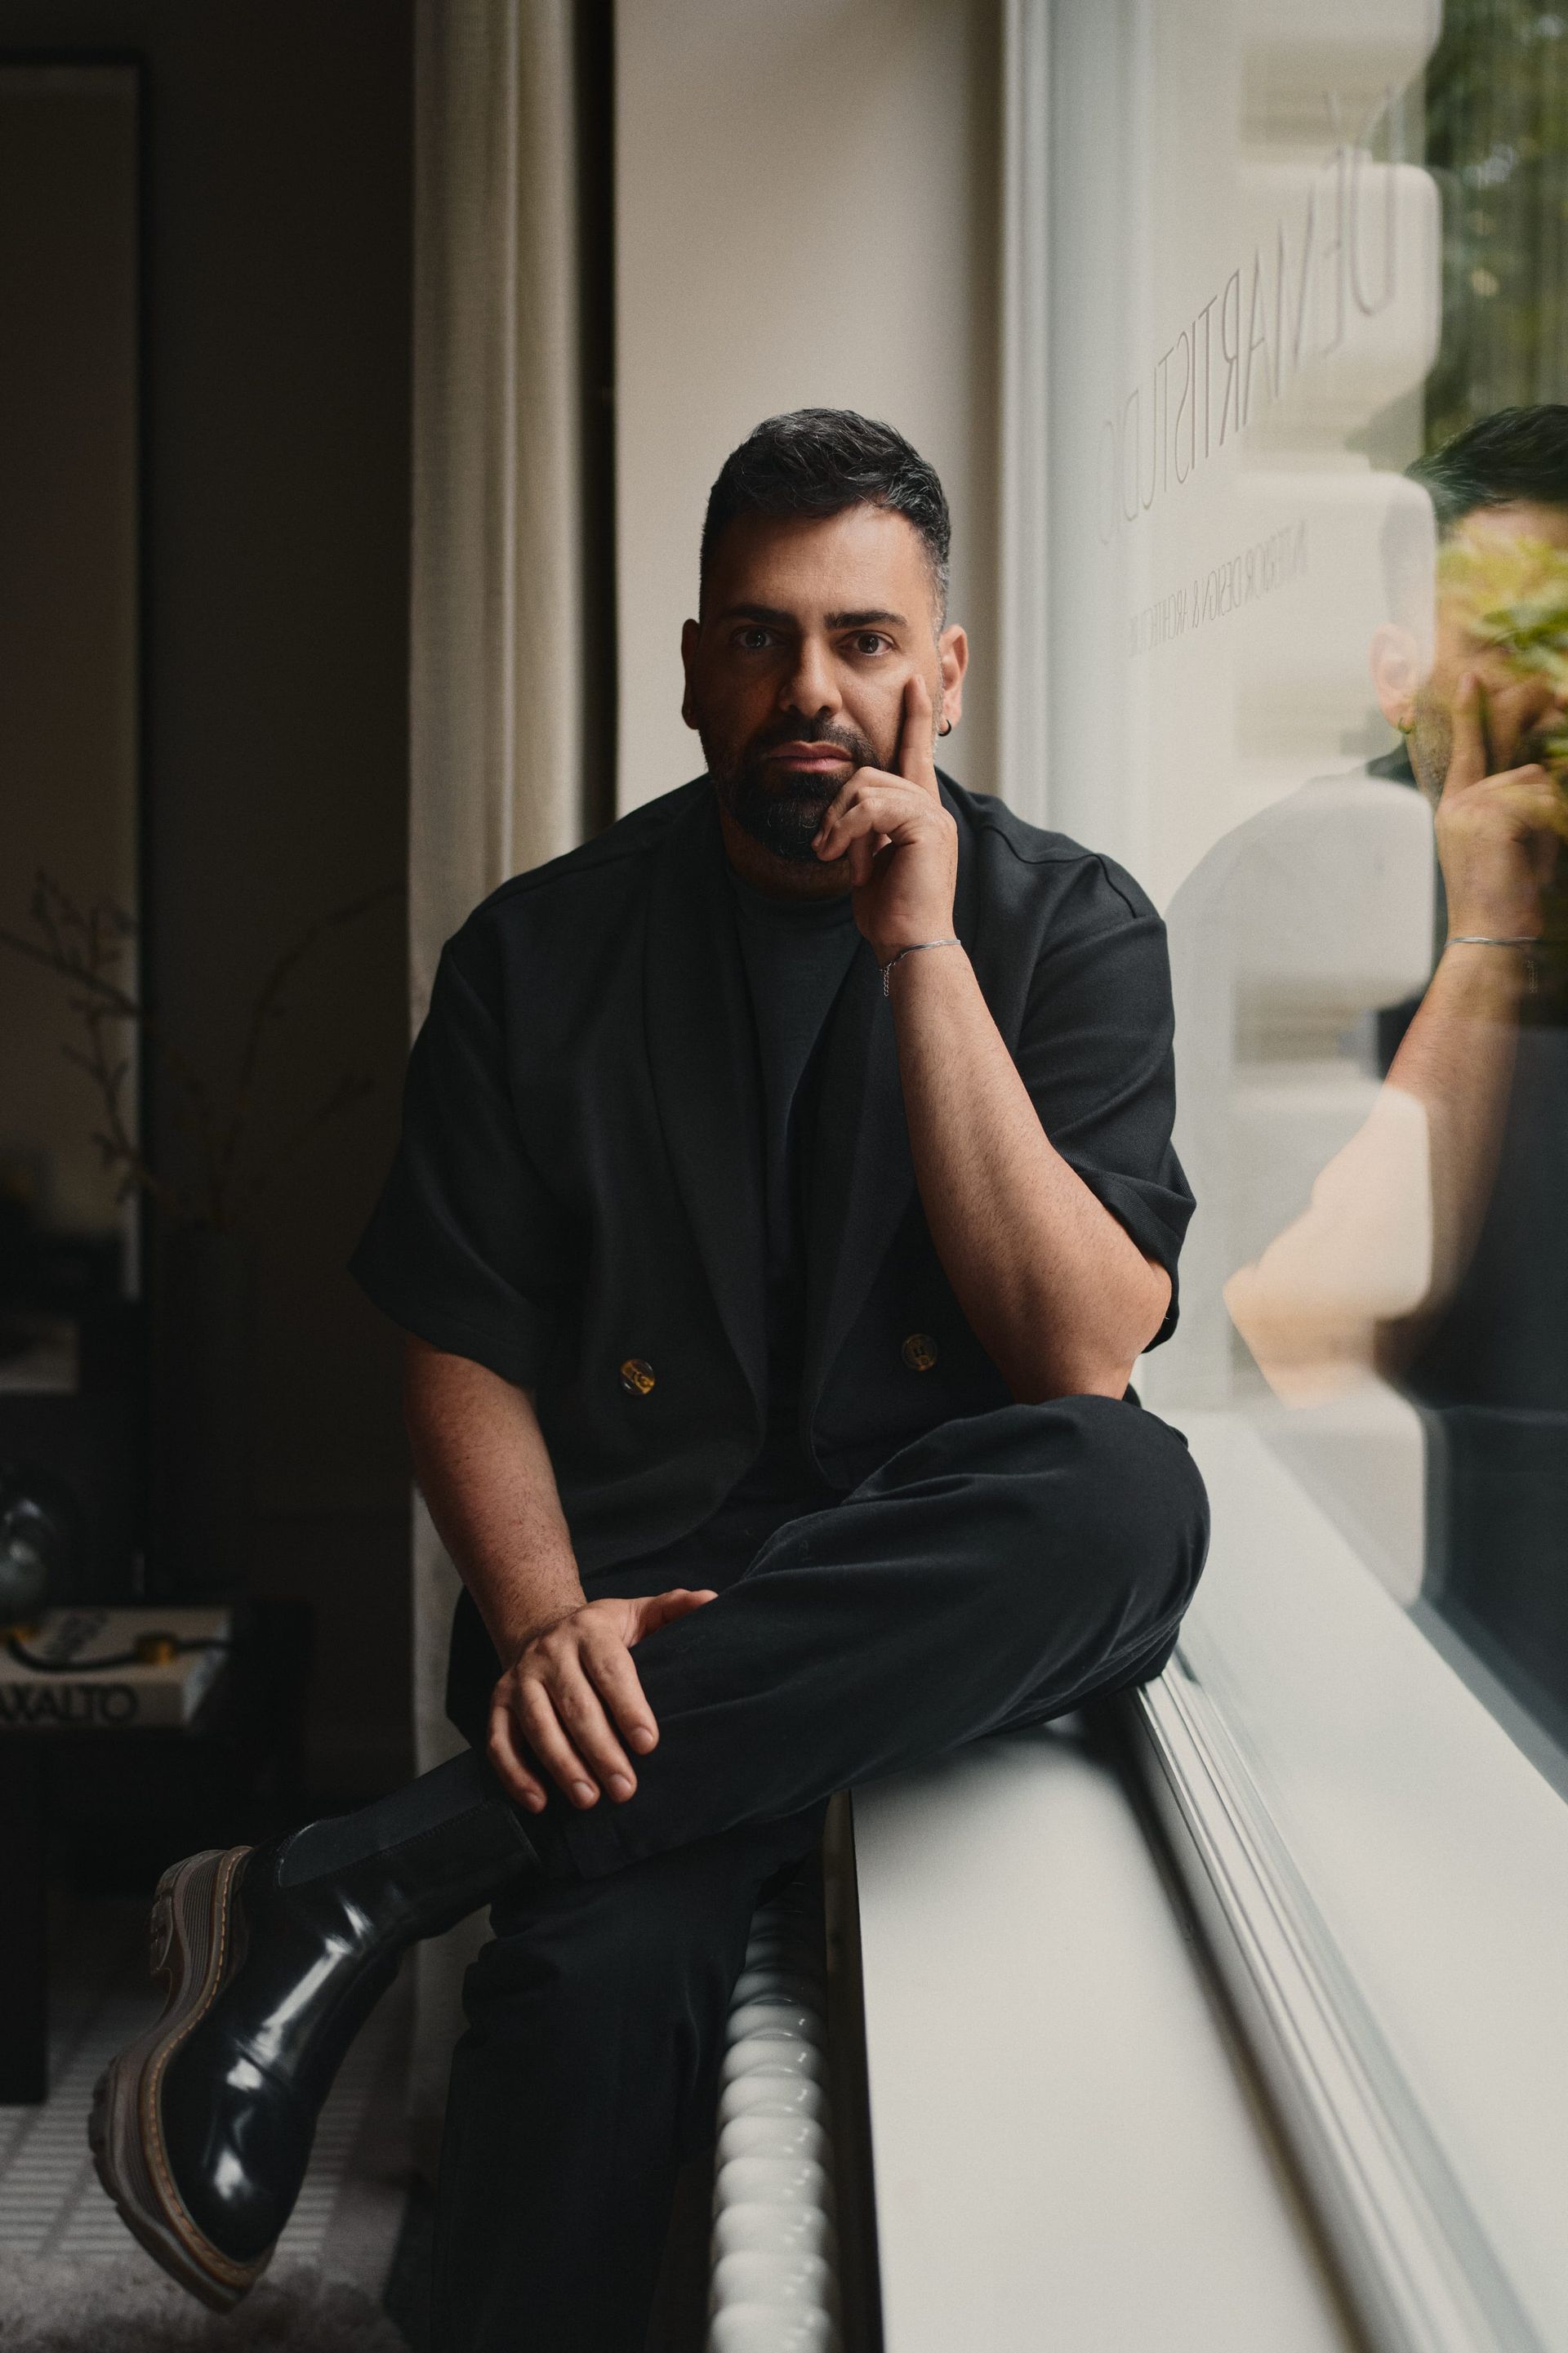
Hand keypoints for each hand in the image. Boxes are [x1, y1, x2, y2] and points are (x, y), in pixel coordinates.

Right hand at [487, 1587, 715, 1812]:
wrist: (541, 1625)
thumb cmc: (603, 1632)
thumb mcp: (638, 1613)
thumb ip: (674, 1608)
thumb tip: (712, 1600)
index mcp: (590, 1631)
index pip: (611, 1670)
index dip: (629, 1707)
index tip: (648, 1744)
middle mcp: (550, 1653)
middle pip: (576, 1705)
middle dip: (600, 1749)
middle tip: (625, 1788)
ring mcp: (520, 1680)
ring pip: (538, 1726)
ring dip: (562, 1765)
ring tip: (588, 1799)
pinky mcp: (498, 1703)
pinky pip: (499, 1742)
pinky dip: (515, 1774)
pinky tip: (540, 1802)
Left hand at [811, 674, 957, 959]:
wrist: (909, 945)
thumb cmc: (890, 914)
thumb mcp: (869, 863)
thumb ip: (863, 831)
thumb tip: (841, 815)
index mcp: (921, 814)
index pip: (916, 755)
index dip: (915, 717)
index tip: (914, 682)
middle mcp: (932, 809)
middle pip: (871, 774)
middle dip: (838, 809)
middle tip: (826, 850)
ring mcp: (932, 816)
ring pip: (866, 788)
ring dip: (839, 825)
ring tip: (834, 858)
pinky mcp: (925, 826)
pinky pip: (872, 807)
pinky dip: (848, 830)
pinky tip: (845, 858)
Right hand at [1437, 670, 1567, 941]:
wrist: (1492, 937)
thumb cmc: (1508, 900)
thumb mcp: (1507, 845)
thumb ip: (1514, 806)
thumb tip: (1540, 772)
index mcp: (1457, 809)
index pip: (1469, 751)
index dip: (1471, 713)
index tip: (1471, 677)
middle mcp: (1460, 802)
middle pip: (1525, 770)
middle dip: (1543, 803)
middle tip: (1523, 853)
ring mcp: (1472, 806)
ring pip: (1540, 784)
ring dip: (1550, 819)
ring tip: (1529, 860)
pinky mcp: (1490, 814)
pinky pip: (1544, 800)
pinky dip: (1549, 828)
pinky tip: (1528, 857)